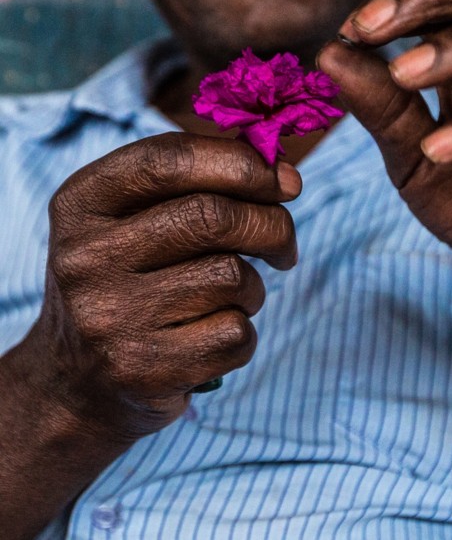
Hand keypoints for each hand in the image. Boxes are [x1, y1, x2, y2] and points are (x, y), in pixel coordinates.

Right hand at [25, 132, 299, 441]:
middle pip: (212, 217)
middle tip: (283, 241)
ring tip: (227, 298)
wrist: (74, 381)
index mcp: (81, 202)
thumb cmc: (129, 276)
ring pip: (231, 277)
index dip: (242, 163)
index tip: (286, 180)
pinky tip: (210, 337)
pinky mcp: (142, 371)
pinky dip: (242, 333)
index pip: (170, 160)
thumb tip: (285, 174)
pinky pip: (235, 335)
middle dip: (270, 224)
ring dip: (252, 286)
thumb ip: (198, 179)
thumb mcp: (134, 214)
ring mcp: (109, 319)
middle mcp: (85, 258)